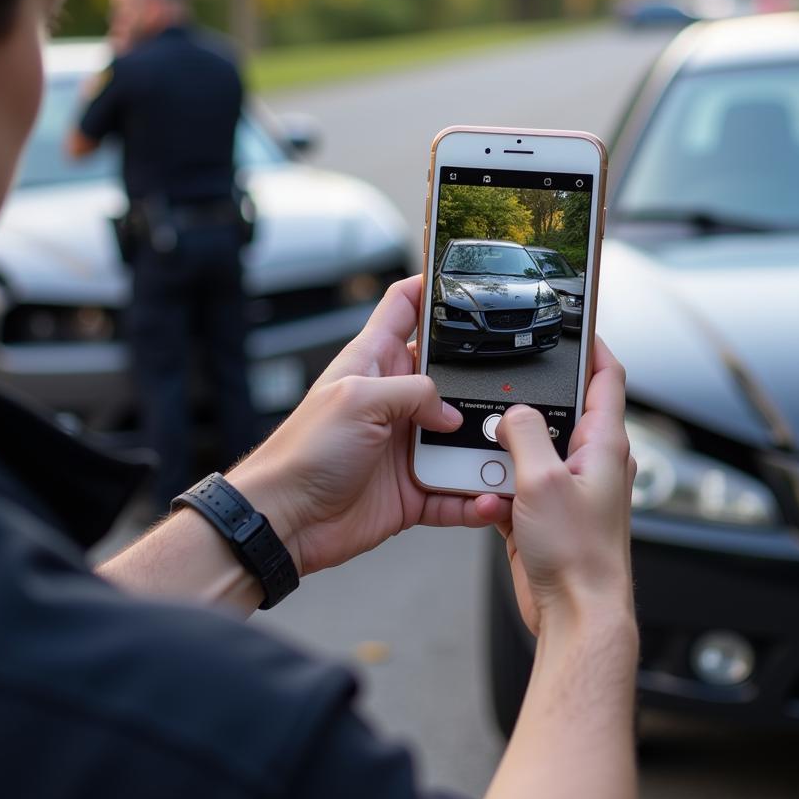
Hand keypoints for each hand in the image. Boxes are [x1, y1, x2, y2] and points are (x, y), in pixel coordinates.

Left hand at [229, 277, 511, 574]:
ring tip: (511, 447)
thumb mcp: (358, 398)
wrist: (286, 521)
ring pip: (462, 436)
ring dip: (486, 444)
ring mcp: (406, 444)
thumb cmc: (302, 452)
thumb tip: (451, 412)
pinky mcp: (414, 487)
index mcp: (374, 362)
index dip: (430, 287)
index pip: (405, 308)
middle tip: (512, 381)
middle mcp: (393, 400)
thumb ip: (413, 391)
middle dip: (480, 377)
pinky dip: (475, 496)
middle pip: (450, 374)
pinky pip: (456, 490)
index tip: (463, 277)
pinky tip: (491, 497)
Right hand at [495, 339, 635, 634]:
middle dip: (529, 403)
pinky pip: (518, 483)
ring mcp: (570, 488)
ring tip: (492, 458)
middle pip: (561, 411)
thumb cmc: (579, 556)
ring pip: (532, 448)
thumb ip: (525, 434)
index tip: (576, 324)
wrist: (576, 615)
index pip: (607, 377)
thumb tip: (512, 414)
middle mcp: (592, 462)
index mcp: (605, 444)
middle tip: (504, 395)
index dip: (593, 346)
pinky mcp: (548, 512)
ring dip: (507, 450)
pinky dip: (500, 485)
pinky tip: (491, 498)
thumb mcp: (543, 480)